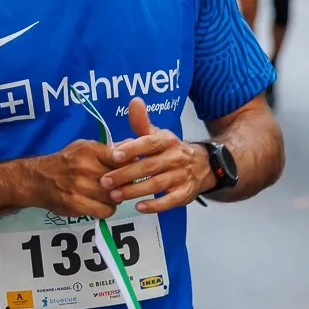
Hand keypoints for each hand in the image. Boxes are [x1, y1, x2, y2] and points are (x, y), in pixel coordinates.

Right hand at [28, 140, 121, 219]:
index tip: (129, 171)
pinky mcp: (76, 204)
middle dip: (124, 184)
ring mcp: (80, 187)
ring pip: (114, 197)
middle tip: (120, 185)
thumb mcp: (84, 147)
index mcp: (89, 150)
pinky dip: (106, 210)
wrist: (38, 179)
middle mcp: (85, 167)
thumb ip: (108, 148)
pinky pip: (105, 211)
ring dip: (115, 198)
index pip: (122, 158)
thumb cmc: (65, 161)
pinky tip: (100, 205)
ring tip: (109, 195)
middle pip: (120, 179)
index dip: (129, 166)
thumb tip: (132, 144)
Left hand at [99, 99, 209, 213]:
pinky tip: (139, 207)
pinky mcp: (185, 193)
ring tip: (115, 195)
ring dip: (134, 191)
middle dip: (125, 175)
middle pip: (148, 167)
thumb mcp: (157, 134)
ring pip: (156, 185)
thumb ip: (142, 122)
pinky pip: (170, 201)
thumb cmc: (170, 149)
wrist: (203, 164)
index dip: (132, 149)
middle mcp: (175, 157)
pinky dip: (155, 205)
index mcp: (167, 141)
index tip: (113, 155)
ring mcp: (181, 176)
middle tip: (105, 181)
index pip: (149, 143)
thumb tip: (134, 101)